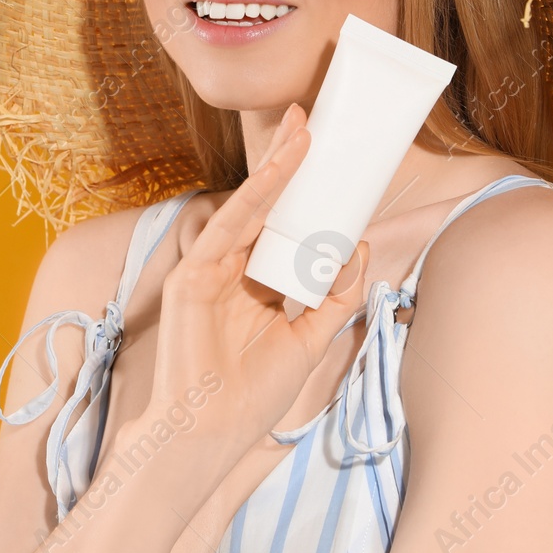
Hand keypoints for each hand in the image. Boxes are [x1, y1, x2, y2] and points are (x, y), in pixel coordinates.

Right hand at [144, 103, 369, 459]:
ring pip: (246, 208)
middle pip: (262, 206)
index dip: (300, 188)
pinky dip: (253, 198)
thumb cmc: (252, 395)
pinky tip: (277, 173)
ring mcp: (207, 270)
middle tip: (308, 119)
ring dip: (274, 167)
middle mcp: (229, 269)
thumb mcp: (310, 340)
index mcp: (253, 282)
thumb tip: (360, 249)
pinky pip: (227, 228)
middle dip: (285, 161)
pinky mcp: (191, 278)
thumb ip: (334, 297)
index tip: (323, 152)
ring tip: (300, 131)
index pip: (279, 224)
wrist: (212, 434)